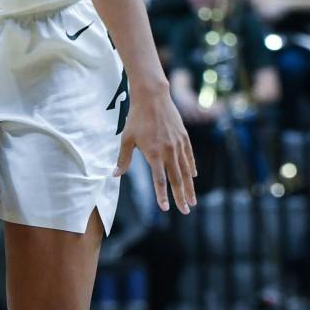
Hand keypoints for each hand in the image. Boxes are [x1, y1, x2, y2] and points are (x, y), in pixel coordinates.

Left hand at [117, 80, 197, 213]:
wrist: (153, 97)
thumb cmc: (136, 118)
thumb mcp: (126, 139)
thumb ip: (123, 159)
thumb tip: (115, 175)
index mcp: (154, 153)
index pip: (160, 180)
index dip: (163, 196)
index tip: (165, 209)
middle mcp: (169, 151)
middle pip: (176, 179)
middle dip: (181, 197)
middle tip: (185, 211)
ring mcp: (179, 144)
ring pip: (186, 171)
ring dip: (189, 187)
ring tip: (192, 201)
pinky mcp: (184, 138)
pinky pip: (189, 157)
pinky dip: (192, 168)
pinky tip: (193, 177)